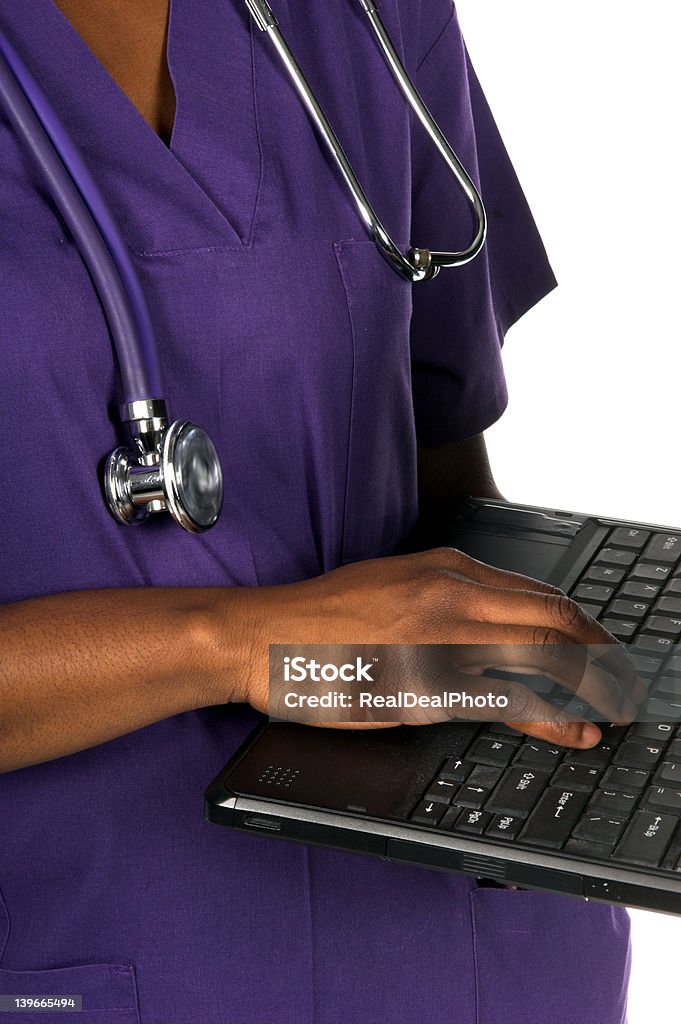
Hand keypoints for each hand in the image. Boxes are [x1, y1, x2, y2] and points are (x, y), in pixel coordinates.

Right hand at [233, 548, 645, 745]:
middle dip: (598, 654)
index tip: (597, 646)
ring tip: (611, 708)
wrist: (264, 636)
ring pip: (543, 656)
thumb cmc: (318, 619)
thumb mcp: (391, 585)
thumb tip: (487, 620)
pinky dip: (554, 718)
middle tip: (620, 680)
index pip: (537, 593)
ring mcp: (442, 638)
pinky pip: (511, 701)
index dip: (579, 625)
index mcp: (444, 568)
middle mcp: (452, 593)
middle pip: (553, 620)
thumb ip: (442, 596)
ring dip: (588, 686)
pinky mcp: (427, 684)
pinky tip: (574, 731)